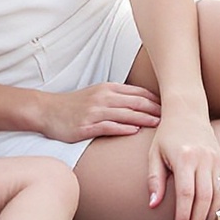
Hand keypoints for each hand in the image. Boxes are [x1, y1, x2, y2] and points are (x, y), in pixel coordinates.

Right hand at [36, 82, 162, 142]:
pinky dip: (123, 128)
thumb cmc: (75, 105)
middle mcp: (103, 98)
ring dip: (144, 118)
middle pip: (135, 102)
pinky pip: (108, 126)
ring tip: (160, 125)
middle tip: (171, 117)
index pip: (138, 93)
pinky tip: (135, 131)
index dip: (155, 100)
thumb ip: (117, 97)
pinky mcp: (85, 126)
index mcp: (107, 88)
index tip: (170, 107)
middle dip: (155, 109)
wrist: (47, 111)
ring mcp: (94, 112)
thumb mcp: (97, 94)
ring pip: (125, 114)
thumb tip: (142, 104)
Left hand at [146, 109, 219, 219]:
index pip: (186, 194)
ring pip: (219, 195)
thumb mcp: (154, 155)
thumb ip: (155, 180)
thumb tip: (153, 204)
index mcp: (185, 158)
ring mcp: (218, 160)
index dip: (184, 216)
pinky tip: (216, 214)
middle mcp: (204, 159)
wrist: (188, 112)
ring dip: (211, 216)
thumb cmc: (168, 135)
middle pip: (205, 198)